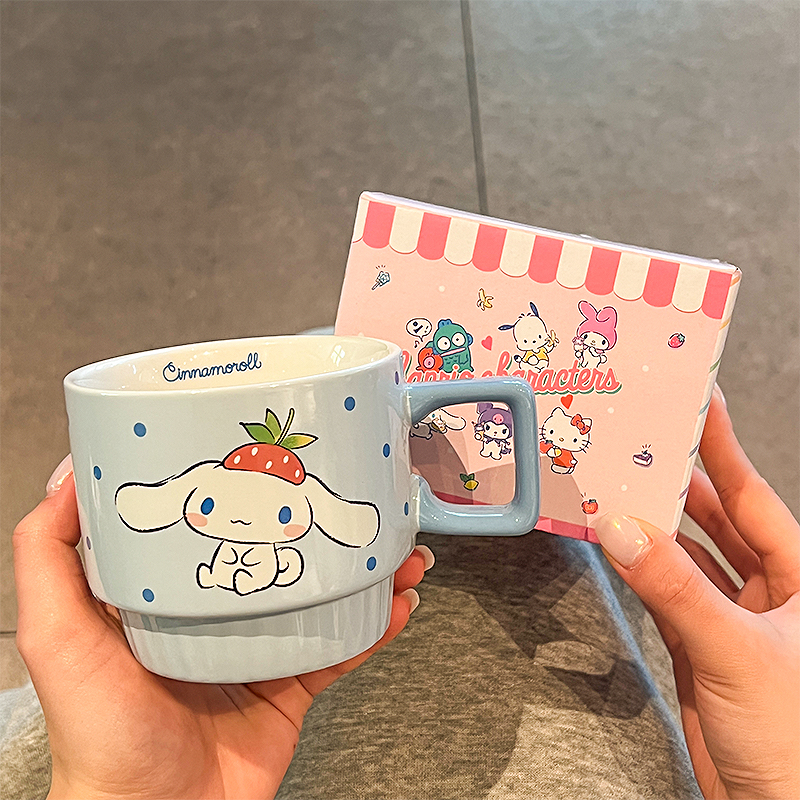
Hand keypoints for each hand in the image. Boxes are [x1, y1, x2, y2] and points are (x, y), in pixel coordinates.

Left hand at [14, 460, 431, 799]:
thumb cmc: (98, 736)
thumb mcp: (57, 636)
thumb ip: (49, 556)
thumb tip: (69, 474)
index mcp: (170, 594)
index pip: (214, 523)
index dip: (250, 487)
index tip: (281, 455)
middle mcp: (217, 614)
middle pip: (281, 554)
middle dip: (323, 524)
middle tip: (356, 495)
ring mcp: (259, 649)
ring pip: (324, 596)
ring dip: (366, 572)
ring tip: (400, 549)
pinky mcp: (291, 688)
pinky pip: (342, 649)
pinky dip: (376, 626)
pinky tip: (400, 603)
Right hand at [595, 386, 799, 798]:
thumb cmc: (798, 741)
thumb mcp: (739, 650)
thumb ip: (675, 588)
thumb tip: (621, 529)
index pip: (754, 494)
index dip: (725, 447)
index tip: (697, 402)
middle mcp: (770, 590)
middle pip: (718, 517)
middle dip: (680, 481)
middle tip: (641, 443)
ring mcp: (732, 618)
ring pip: (687, 554)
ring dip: (653, 525)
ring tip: (618, 488)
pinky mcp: (701, 647)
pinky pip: (666, 592)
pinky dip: (641, 568)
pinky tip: (619, 546)